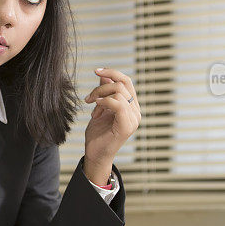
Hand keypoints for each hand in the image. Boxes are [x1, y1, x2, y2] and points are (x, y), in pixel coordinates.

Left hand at [83, 68, 140, 185]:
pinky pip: (118, 104)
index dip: (112, 72)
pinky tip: (95, 108)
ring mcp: (133, 119)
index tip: (96, 71)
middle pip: (122, 84)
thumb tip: (104, 75)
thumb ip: (104, 92)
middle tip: (88, 98)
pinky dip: (104, 102)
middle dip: (101, 86)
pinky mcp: (127, 126)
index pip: (126, 82)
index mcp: (131, 106)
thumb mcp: (99, 108)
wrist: (95, 155)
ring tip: (91, 107)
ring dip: (100, 95)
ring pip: (119, 92)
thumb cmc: (98, 134)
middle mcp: (135, 112)